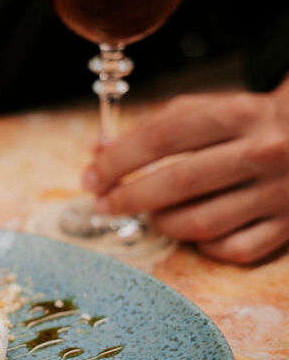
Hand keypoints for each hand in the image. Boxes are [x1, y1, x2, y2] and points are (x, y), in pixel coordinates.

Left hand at [82, 76, 288, 263]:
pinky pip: (233, 250)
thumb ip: (153, 127)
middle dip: (128, 198)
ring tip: (149, 213)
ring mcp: (278, 193)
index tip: (91, 177)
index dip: (117, 161)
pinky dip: (205, 246)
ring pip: (201, 224)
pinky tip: (194, 231)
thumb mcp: (207, 110)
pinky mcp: (288, 227)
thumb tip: (97, 152)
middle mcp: (262, 152)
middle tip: (102, 205)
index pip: (162, 138)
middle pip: (177, 184)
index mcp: (239, 113)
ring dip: (162, 223)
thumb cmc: (248, 124)